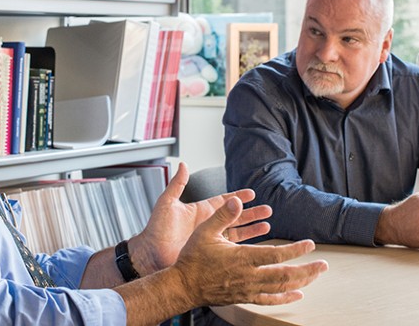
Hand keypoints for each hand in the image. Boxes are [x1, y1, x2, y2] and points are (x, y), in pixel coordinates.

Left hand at [129, 162, 271, 274]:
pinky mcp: (211, 254)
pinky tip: (256, 245)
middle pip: (235, 216)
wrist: (151, 254)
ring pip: (237, 232)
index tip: (252, 193)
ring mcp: (210, 239)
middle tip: (268, 209)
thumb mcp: (167, 203)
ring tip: (267, 224)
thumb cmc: (156, 229)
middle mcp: (208, 224)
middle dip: (251, 213)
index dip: (238, 197)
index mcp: (200, 211)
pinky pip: (231, 249)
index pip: (223, 202)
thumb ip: (177, 184)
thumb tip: (182, 164)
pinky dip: (245, 247)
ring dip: (252, 228)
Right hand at [172, 196, 327, 306]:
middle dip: (308, 270)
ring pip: (281, 288)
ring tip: (315, 275)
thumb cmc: (193, 258)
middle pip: (285, 275)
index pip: (277, 255)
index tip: (310, 245)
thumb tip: (236, 199)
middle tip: (323, 264)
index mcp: (242, 258)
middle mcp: (249, 276)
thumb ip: (223, 215)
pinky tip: (298, 294)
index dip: (296, 250)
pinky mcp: (245, 297)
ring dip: (302, 282)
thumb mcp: (205, 231)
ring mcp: (248, 289)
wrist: (183, 285)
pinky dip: (286, 298)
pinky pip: (270, 300)